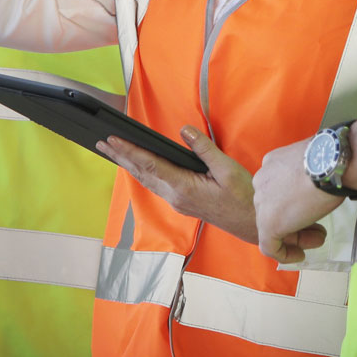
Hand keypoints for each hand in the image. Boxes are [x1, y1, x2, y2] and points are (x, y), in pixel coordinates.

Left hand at [97, 127, 260, 245]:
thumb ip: (204, 149)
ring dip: (128, 165)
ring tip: (113, 151)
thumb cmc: (245, 198)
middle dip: (120, 157)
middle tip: (102, 142)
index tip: (113, 140)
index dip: (130, 151)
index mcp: (184, 188)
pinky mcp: (182, 203)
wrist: (254, 225)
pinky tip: (138, 166)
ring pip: (146, 181)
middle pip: (142, 173)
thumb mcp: (228, 170)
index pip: (150, 165)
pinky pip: (155, 185)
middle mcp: (176, 197)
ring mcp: (177, 202)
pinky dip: (142, 172)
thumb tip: (184, 130)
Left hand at [249, 138, 340, 263]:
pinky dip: (284, 254)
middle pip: (275, 208)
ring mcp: (262, 202)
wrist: (327, 165)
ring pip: (273, 225)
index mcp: (271, 165)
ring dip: (296, 236)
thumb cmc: (328, 161)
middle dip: (296, 221)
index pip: (278, 191)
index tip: (314, 210)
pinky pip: (269, 245)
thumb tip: (319, 182)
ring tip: (319, 239)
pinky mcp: (268, 223)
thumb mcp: (314, 164)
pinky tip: (300, 255)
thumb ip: (308, 174)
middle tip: (319, 229)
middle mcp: (261, 181)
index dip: (296, 204)